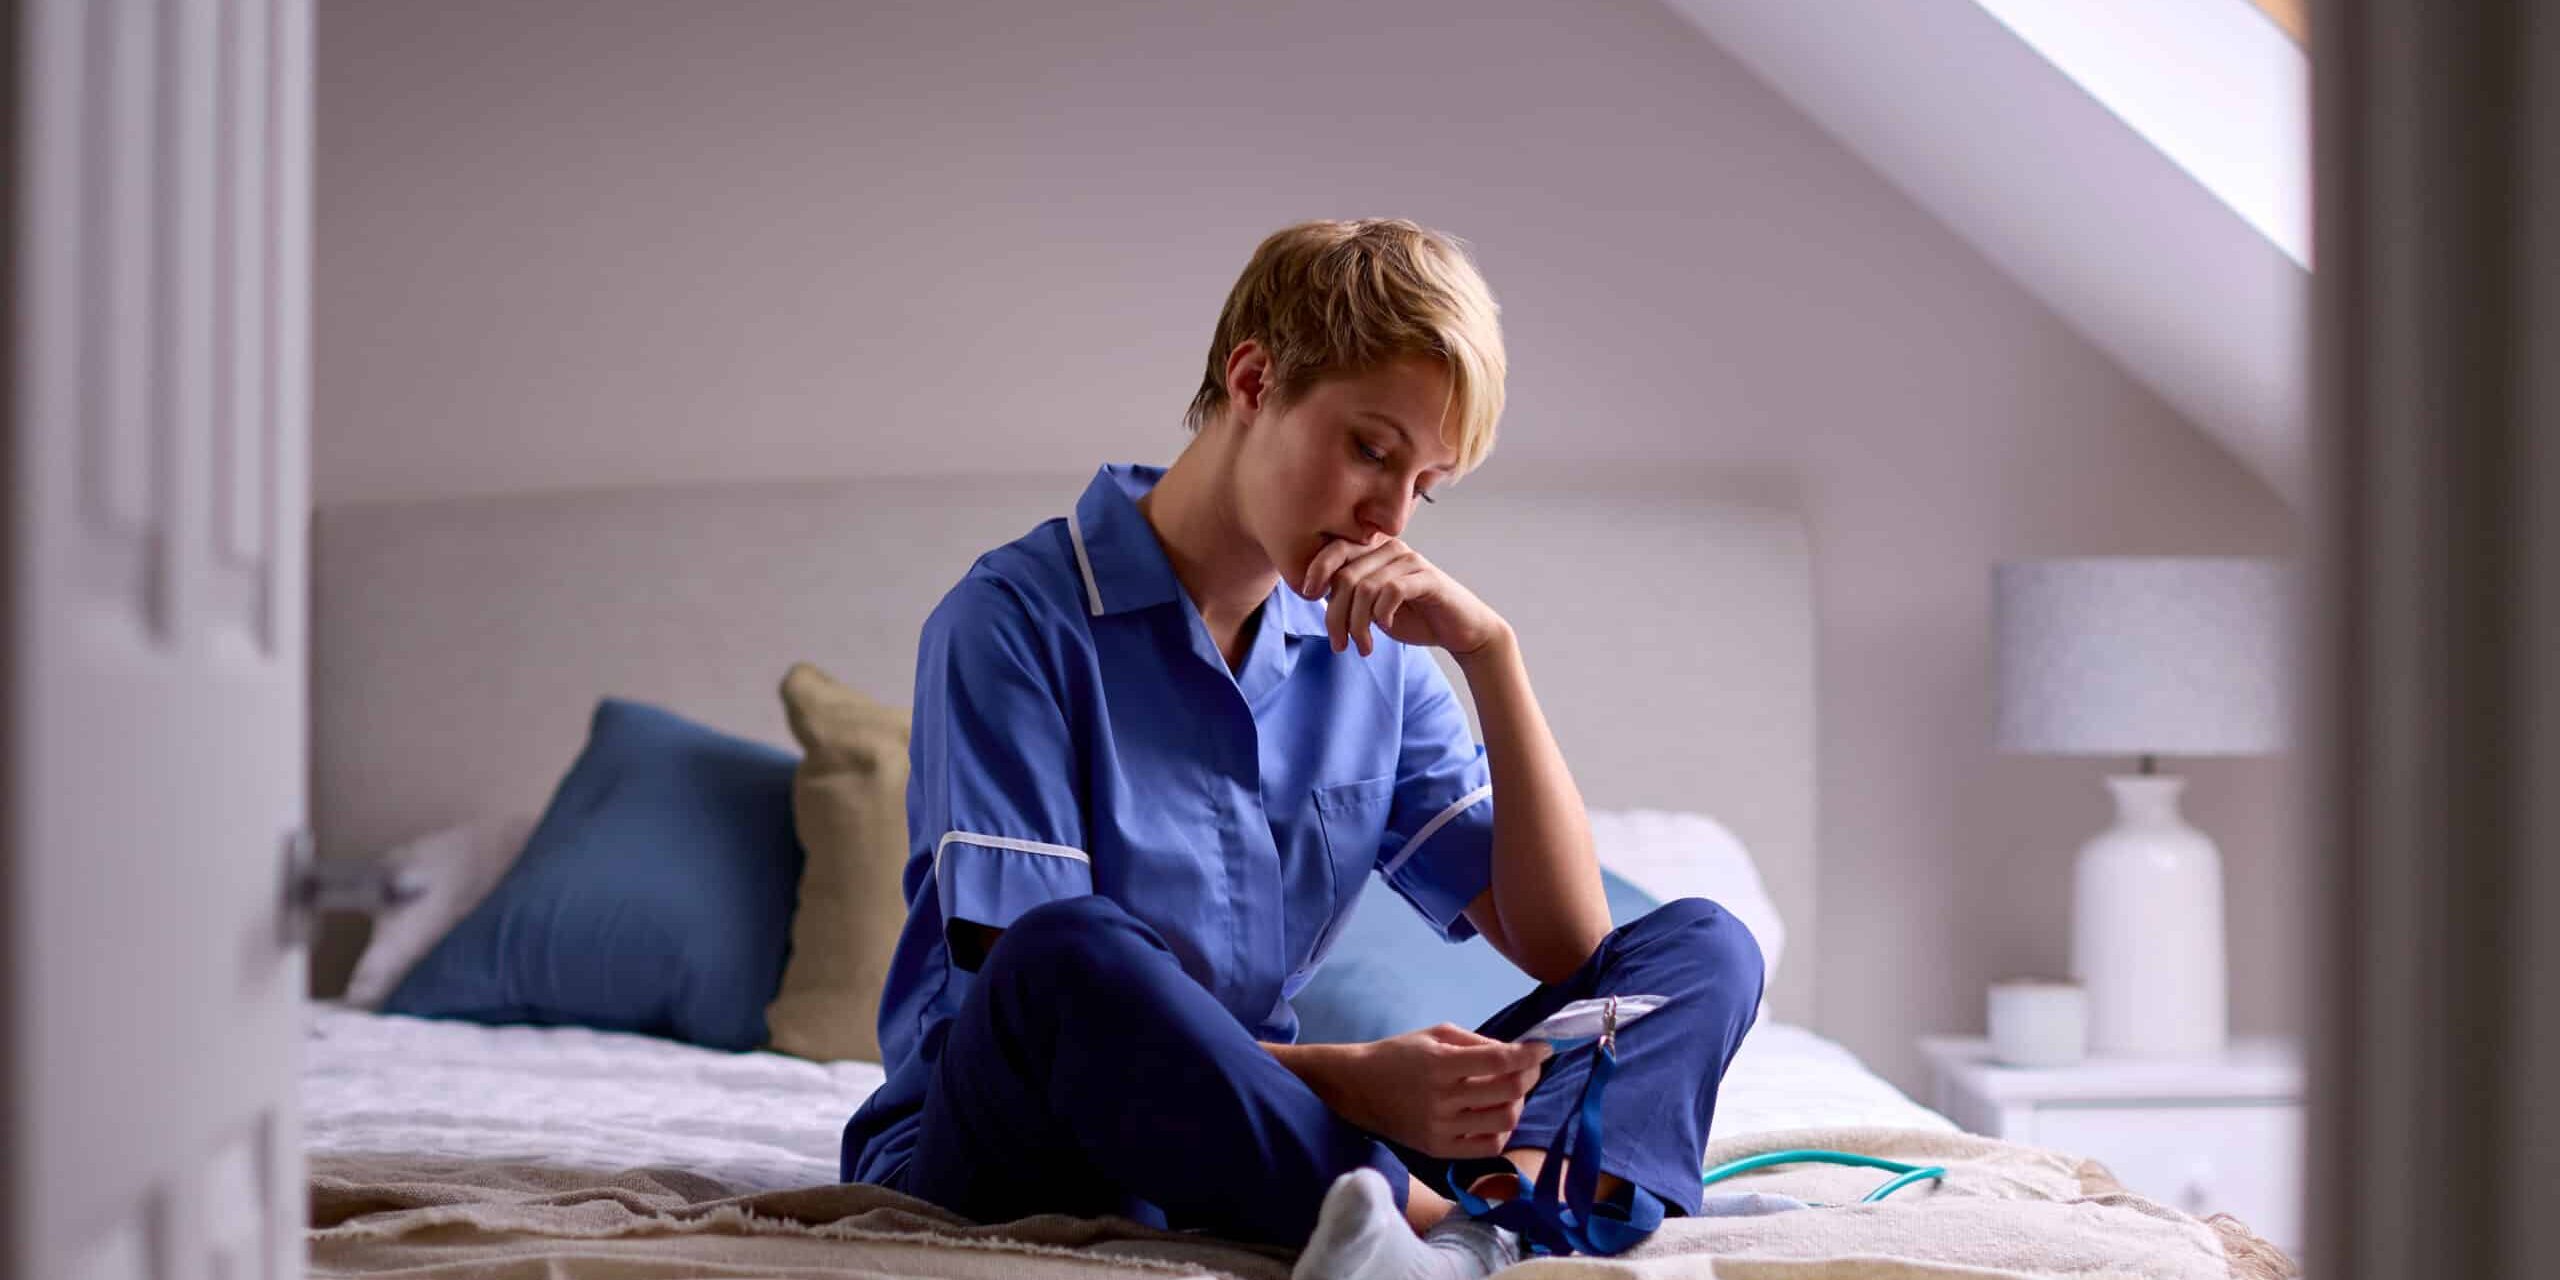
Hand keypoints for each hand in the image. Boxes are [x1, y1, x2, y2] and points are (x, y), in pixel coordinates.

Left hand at [1297, 535, 1509, 658]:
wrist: (1459, 631)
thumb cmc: (1413, 617)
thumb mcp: (1371, 606)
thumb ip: (1348, 594)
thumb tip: (1313, 592)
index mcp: (1375, 550)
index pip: (1335, 550)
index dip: (1316, 571)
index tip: (1308, 597)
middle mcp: (1391, 549)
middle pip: (1345, 576)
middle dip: (1335, 615)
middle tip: (1340, 644)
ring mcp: (1410, 561)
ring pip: (1365, 588)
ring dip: (1357, 624)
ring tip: (1363, 646)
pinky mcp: (1427, 578)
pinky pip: (1390, 592)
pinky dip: (1381, 614)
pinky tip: (1385, 628)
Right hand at [1314, 1024, 1549, 1158]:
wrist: (1358, 1088)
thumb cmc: (1399, 1054)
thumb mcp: (1436, 1034)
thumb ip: (1478, 1042)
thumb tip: (1518, 1052)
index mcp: (1440, 1065)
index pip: (1499, 1061)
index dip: (1529, 1054)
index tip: (1544, 1047)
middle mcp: (1442, 1099)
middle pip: (1508, 1092)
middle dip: (1529, 1075)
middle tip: (1530, 1067)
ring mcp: (1441, 1129)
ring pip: (1504, 1121)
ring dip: (1518, 1103)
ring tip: (1511, 1092)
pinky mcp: (1439, 1150)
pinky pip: (1488, 1147)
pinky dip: (1502, 1130)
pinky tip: (1496, 1115)